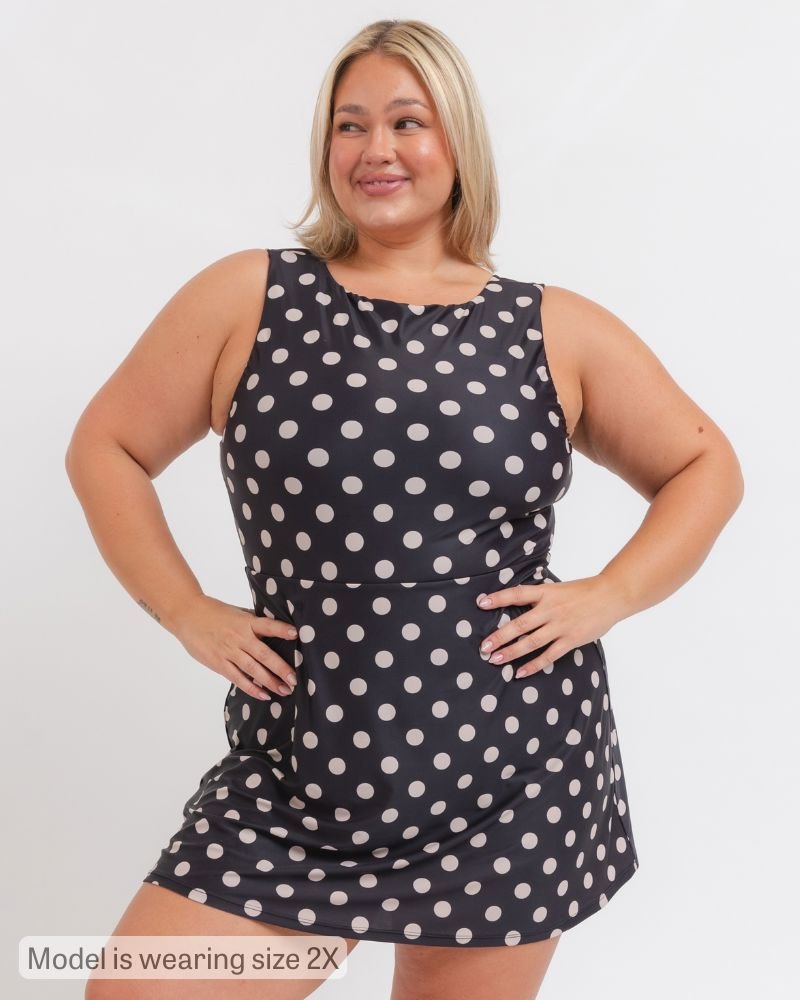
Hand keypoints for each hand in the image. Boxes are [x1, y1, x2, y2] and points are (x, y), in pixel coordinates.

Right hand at [171, 593, 298, 698]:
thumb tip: (276, 629)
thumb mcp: (237, 612)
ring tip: (285, 690)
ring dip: (270, 681)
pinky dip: (251, 688)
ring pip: (253, 670)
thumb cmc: (214, 612)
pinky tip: (264, 694)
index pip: (268, 625)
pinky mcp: (219, 663)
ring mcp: (229, 652)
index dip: (281, 630)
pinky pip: (237, 678)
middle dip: (281, 668)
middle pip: (264, 654)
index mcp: (246, 622)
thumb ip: (254, 622)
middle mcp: (239, 637)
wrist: (187, 615)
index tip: (296, 634)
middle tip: (294, 680)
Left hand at [476, 575, 620, 677]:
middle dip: (499, 636)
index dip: (498, 598)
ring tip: (495, 660)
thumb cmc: (583, 591)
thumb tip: (517, 603)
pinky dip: (534, 665)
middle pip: (520, 624)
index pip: (517, 594)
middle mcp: (551, 609)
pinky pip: (549, 655)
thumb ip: (540, 596)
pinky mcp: (571, 640)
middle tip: (484, 647)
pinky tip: (520, 672)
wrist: (611, 595)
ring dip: (511, 652)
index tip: (481, 603)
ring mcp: (561, 626)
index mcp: (546, 592)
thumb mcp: (557, 588)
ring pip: (531, 642)